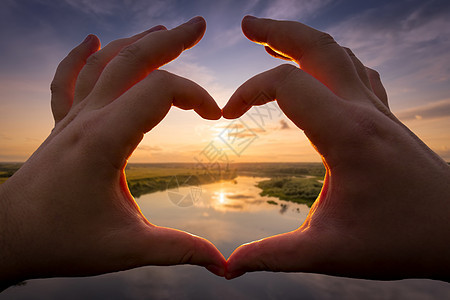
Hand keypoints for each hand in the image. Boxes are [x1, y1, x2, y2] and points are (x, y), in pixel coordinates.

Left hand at [0, 16, 224, 287]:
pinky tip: (90, 40)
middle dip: (169, 40)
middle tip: (197, 25)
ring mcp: (71, 118)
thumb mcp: (126, 248)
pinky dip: (79, 56)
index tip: (216, 117)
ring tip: (161, 29)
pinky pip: (67, 80)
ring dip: (134, 42)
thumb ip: (178, 250)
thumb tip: (222, 264)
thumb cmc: (61, 241)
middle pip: (132, 60)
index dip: (196, 95)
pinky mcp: (62, 126)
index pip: (160, 92)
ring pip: (103, 63)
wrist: (5, 239)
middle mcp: (88, 118)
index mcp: (106, 140)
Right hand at [224, 16, 449, 280]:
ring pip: (340, 53)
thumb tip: (228, 268)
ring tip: (274, 39)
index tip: (226, 116)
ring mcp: (378, 110)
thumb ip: (274, 256)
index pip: (285, 84)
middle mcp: (363, 111)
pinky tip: (320, 71)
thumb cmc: (399, 241)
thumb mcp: (329, 253)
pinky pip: (358, 71)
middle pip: (318, 47)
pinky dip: (332, 59)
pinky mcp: (385, 117)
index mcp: (345, 135)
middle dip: (278, 30)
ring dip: (304, 40)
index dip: (247, 90)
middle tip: (248, 23)